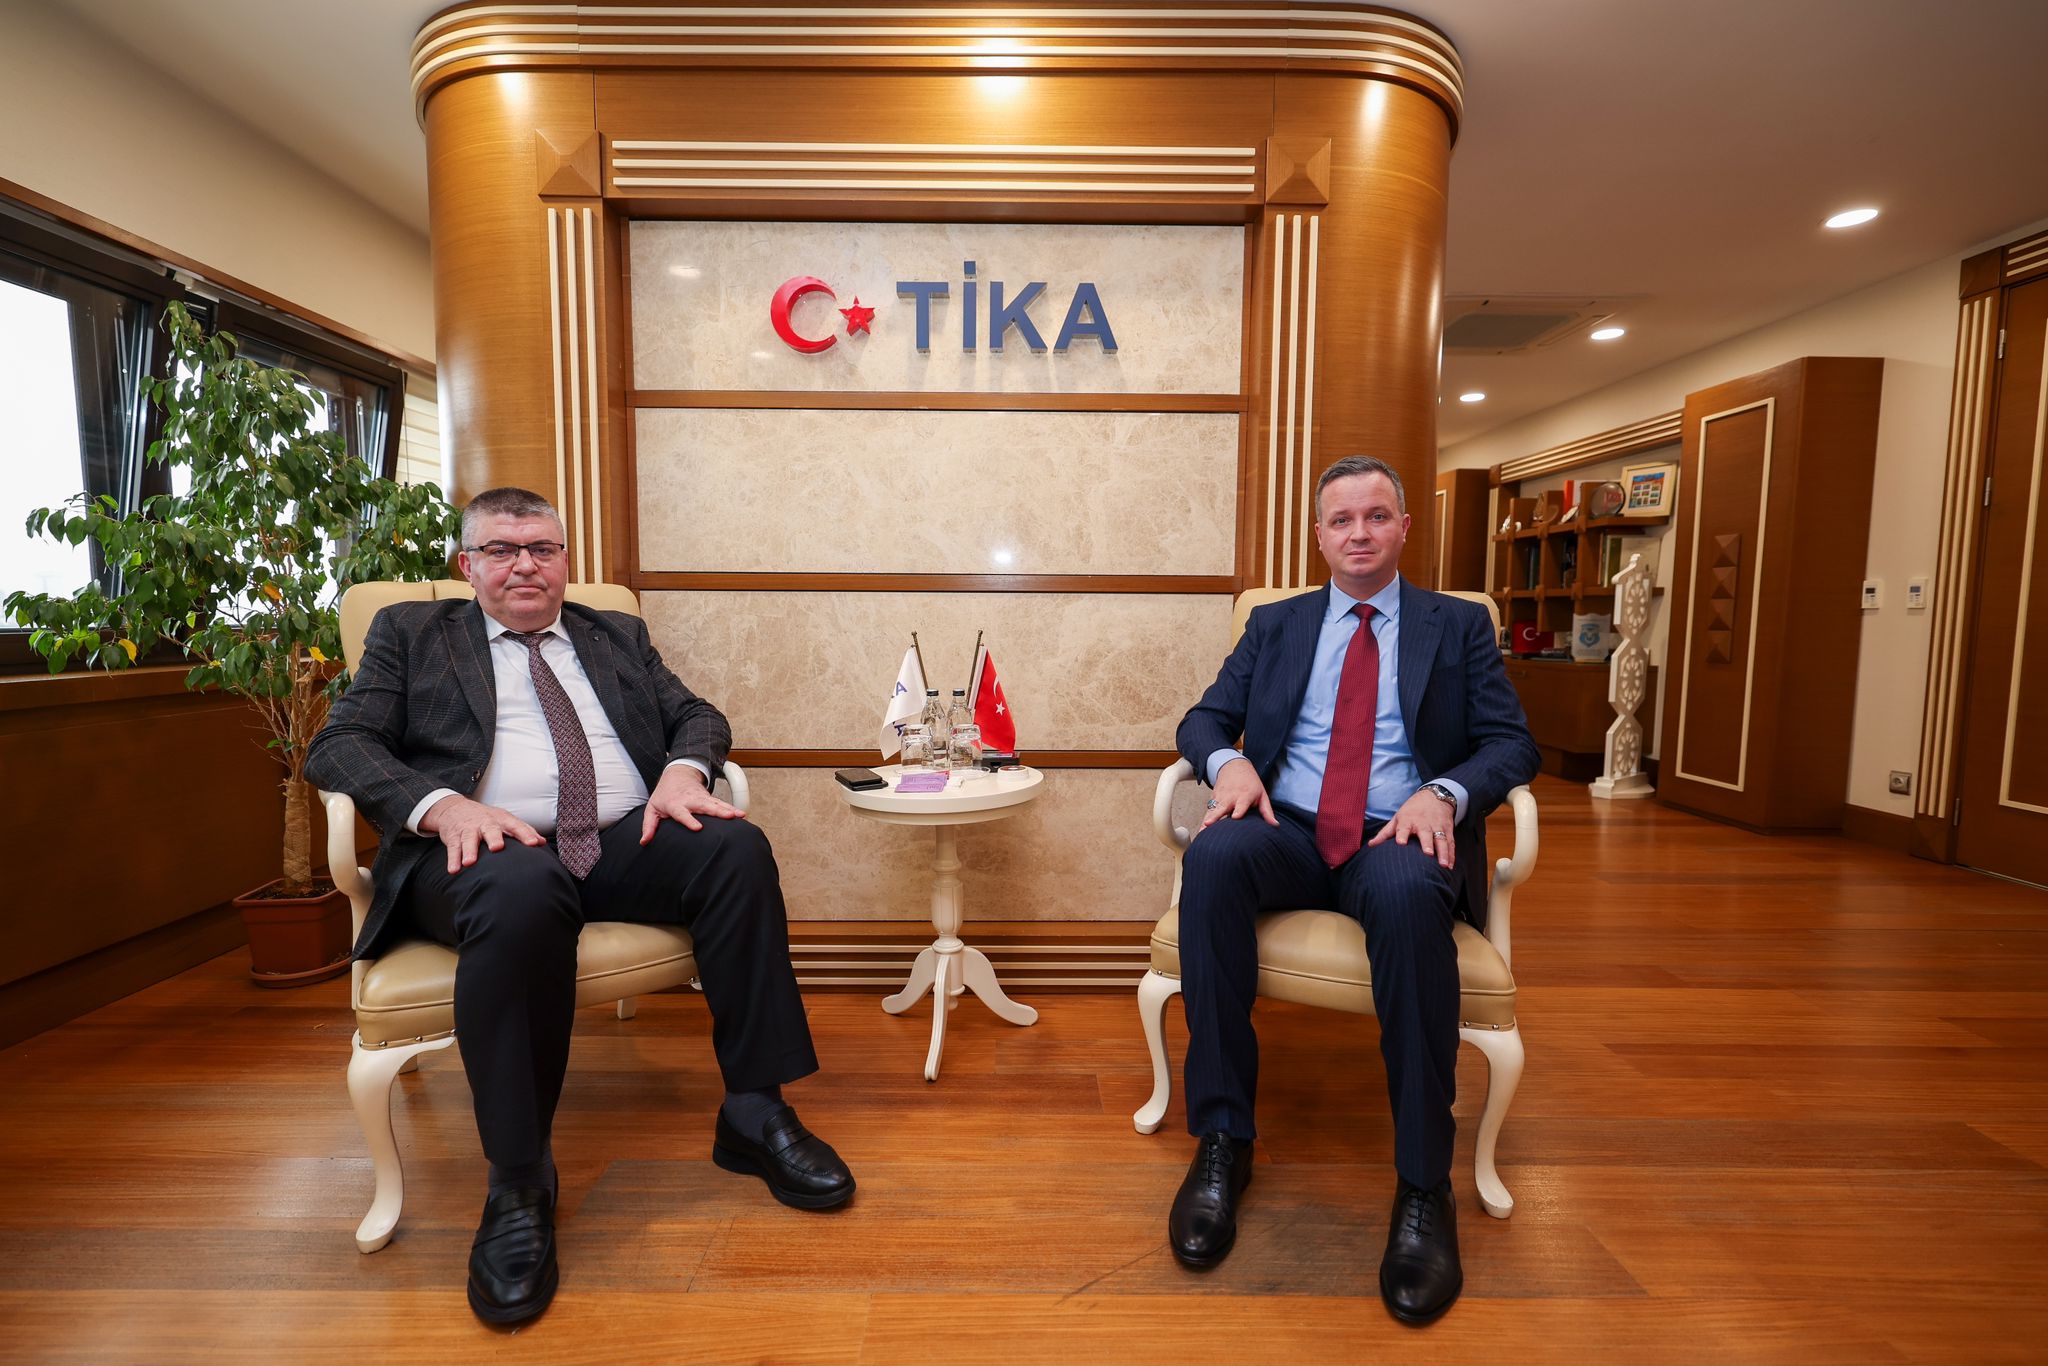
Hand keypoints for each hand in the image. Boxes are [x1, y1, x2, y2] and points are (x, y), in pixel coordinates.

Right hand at [419, 794, 545, 873]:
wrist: (454, 808)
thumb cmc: (486, 818)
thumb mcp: (504, 820)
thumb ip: (523, 831)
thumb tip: (542, 842)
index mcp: (501, 819)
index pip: (516, 826)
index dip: (526, 834)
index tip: (534, 843)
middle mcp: (485, 823)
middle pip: (490, 830)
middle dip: (494, 838)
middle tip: (497, 848)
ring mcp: (468, 829)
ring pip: (468, 839)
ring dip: (469, 851)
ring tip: (469, 862)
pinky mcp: (453, 836)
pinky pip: (453, 848)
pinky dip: (452, 859)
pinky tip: (454, 870)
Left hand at [641, 763, 745, 840]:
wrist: (677, 775)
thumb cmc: (664, 795)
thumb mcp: (652, 808)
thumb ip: (649, 825)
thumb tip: (644, 841)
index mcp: (675, 804)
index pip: (682, 813)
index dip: (689, 820)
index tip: (698, 827)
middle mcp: (691, 801)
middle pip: (705, 806)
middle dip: (717, 811)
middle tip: (728, 817)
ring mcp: (702, 798)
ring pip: (716, 804)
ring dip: (729, 809)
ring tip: (740, 815)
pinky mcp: (710, 799)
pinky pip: (722, 804)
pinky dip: (732, 808)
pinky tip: (741, 814)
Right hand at [1199, 757, 1278, 830]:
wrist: (1234, 767)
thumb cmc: (1250, 783)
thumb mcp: (1262, 795)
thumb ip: (1267, 811)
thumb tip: (1275, 825)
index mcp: (1245, 796)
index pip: (1241, 805)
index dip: (1238, 811)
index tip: (1235, 817)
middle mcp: (1231, 797)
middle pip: (1222, 808)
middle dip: (1215, 816)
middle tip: (1208, 824)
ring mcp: (1220, 798)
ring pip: (1212, 810)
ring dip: (1207, 821)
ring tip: (1201, 832)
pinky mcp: (1213, 799)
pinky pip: (1209, 811)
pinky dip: (1205, 819)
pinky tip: (1201, 831)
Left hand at [1367, 788, 1456, 870]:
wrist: (1435, 796)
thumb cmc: (1412, 810)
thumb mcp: (1398, 818)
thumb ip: (1385, 833)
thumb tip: (1371, 845)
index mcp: (1408, 820)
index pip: (1404, 828)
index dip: (1402, 835)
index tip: (1400, 843)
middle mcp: (1423, 823)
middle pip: (1426, 834)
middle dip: (1427, 844)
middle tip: (1428, 854)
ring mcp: (1437, 826)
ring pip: (1441, 840)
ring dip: (1443, 853)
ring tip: (1444, 865)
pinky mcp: (1448, 830)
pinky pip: (1450, 843)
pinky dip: (1451, 854)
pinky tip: (1450, 865)